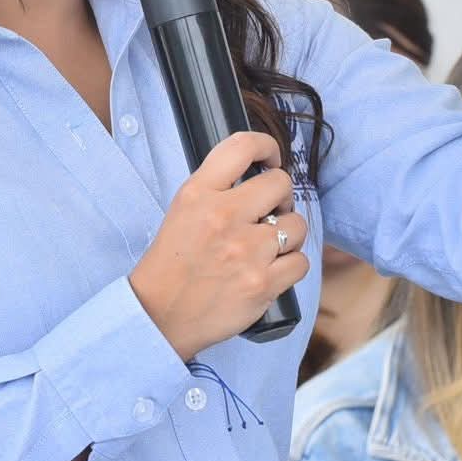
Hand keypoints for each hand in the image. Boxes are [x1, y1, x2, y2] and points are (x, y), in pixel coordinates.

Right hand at [129, 132, 309, 360]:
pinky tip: (271, 270)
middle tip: (269, 213)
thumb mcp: (182, 210)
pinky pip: (300, 262)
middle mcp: (224, 216)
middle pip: (281, 184)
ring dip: (287, 235)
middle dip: (280, 198)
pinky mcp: (263, 284)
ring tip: (267, 247)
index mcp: (199, 193)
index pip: (242, 146)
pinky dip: (290, 266)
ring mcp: (246, 251)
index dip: (266, 147)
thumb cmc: (172, 263)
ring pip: (297, 225)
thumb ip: (216, 189)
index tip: (271, 157)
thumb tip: (260, 177)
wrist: (160, 314)